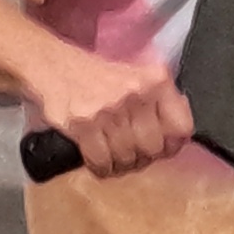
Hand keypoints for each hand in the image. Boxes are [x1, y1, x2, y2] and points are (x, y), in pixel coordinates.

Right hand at [30, 50, 194, 179]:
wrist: (53, 66)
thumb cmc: (98, 75)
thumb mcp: (138, 75)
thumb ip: (161, 101)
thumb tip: (180, 133)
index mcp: (155, 80)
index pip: (181, 127)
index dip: (173, 144)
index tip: (163, 147)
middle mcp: (135, 93)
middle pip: (153, 148)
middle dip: (144, 157)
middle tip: (134, 154)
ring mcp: (109, 110)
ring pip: (128, 158)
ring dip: (121, 164)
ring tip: (115, 156)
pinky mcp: (83, 125)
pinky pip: (102, 162)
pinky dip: (101, 167)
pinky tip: (98, 160)